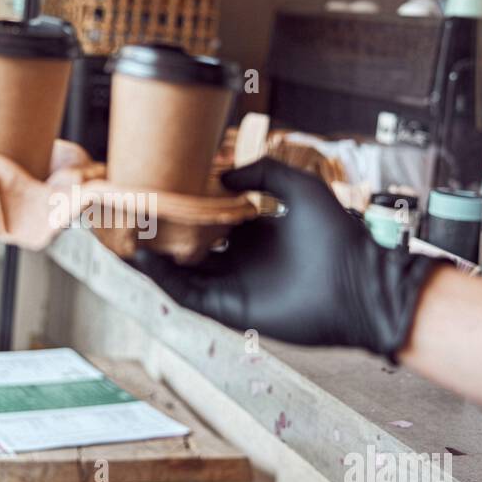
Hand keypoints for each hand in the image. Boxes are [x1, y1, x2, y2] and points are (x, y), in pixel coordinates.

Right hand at [130, 158, 441, 358]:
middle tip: (128, 217)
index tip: (157, 192)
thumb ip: (264, 173)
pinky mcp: (231, 309)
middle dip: (159, 235)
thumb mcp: (301, 188)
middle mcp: (239, 259)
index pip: (208, 219)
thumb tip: (223, 176)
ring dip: (151, 259)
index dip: (183, 208)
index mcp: (254, 232)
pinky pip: (189, 295)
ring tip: (122, 239)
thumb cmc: (339, 236)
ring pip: (180, 273)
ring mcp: (233, 285)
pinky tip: (144, 260)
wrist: (359, 284)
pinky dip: (164, 279)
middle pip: (187, 247)